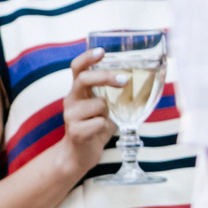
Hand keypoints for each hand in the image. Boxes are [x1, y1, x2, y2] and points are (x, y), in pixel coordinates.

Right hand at [56, 47, 117, 173]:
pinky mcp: (75, 131)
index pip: (77, 68)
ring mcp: (70, 115)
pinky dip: (106, 127)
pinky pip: (100, 122)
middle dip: (105, 77)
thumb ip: (110, 96)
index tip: (102, 51)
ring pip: (99, 104)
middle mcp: (71, 100)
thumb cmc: (93, 129)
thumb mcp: (102, 108)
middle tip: (124, 80)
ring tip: (103, 122)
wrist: (78, 156)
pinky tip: (98, 133)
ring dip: (108, 113)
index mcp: (77, 92)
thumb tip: (137, 83)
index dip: (87, 57)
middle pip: (84, 79)